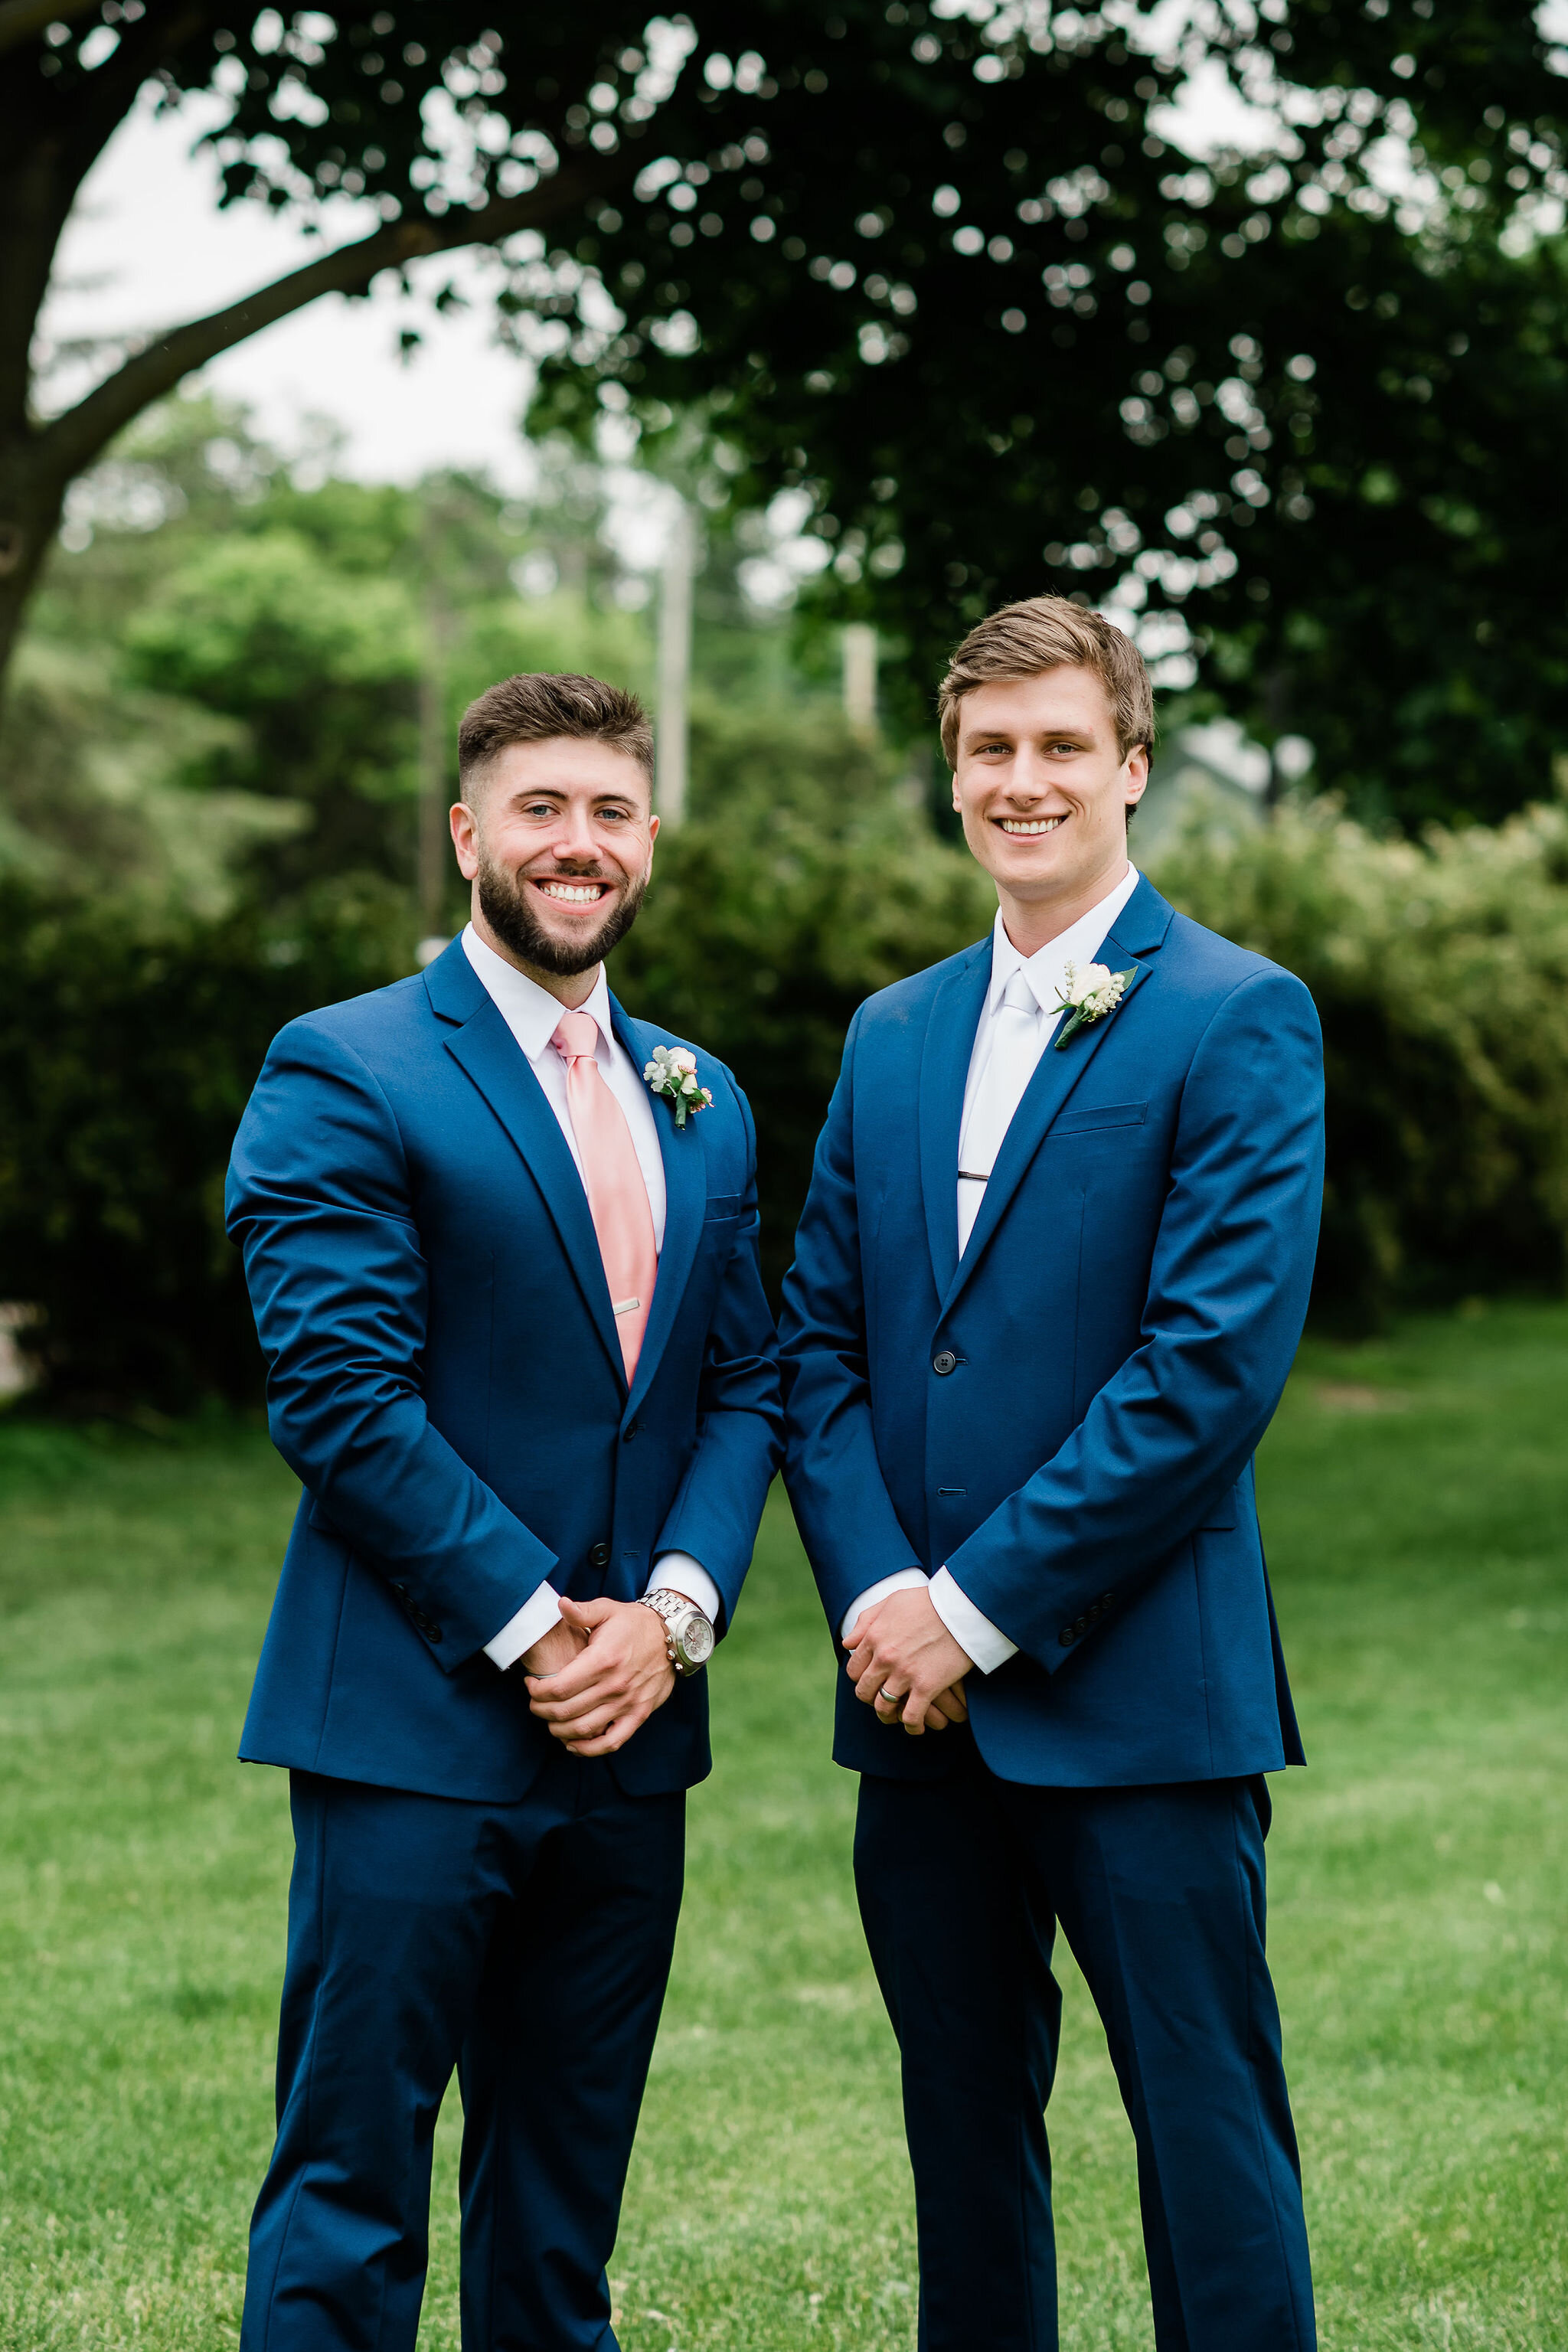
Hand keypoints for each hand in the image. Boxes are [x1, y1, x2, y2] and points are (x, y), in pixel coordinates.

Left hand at [525, 1595, 675, 1756]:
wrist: (673, 1636)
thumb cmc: (634, 1623)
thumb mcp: (608, 1609)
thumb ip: (581, 1611)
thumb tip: (560, 1604)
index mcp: (602, 1659)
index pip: (559, 1687)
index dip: (537, 1692)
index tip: (530, 1685)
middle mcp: (615, 1685)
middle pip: (566, 1711)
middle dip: (541, 1711)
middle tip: (535, 1704)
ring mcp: (628, 1703)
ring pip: (584, 1730)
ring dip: (559, 1730)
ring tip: (550, 1720)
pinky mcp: (639, 1715)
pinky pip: (612, 1742)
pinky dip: (589, 1749)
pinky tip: (573, 1743)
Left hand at [844, 1587, 973, 1736]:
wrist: (961, 1607)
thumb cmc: (928, 1602)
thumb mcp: (891, 1602)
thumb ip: (866, 1621)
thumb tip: (847, 1643)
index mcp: (874, 1637)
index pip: (854, 1670)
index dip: (860, 1678)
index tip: (871, 1680)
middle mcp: (884, 1658)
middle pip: (864, 1692)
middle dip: (870, 1698)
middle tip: (881, 1698)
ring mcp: (905, 1674)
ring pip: (883, 1707)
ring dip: (887, 1715)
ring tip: (896, 1716)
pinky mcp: (927, 1686)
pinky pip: (911, 1716)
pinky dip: (912, 1726)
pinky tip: (917, 1727)